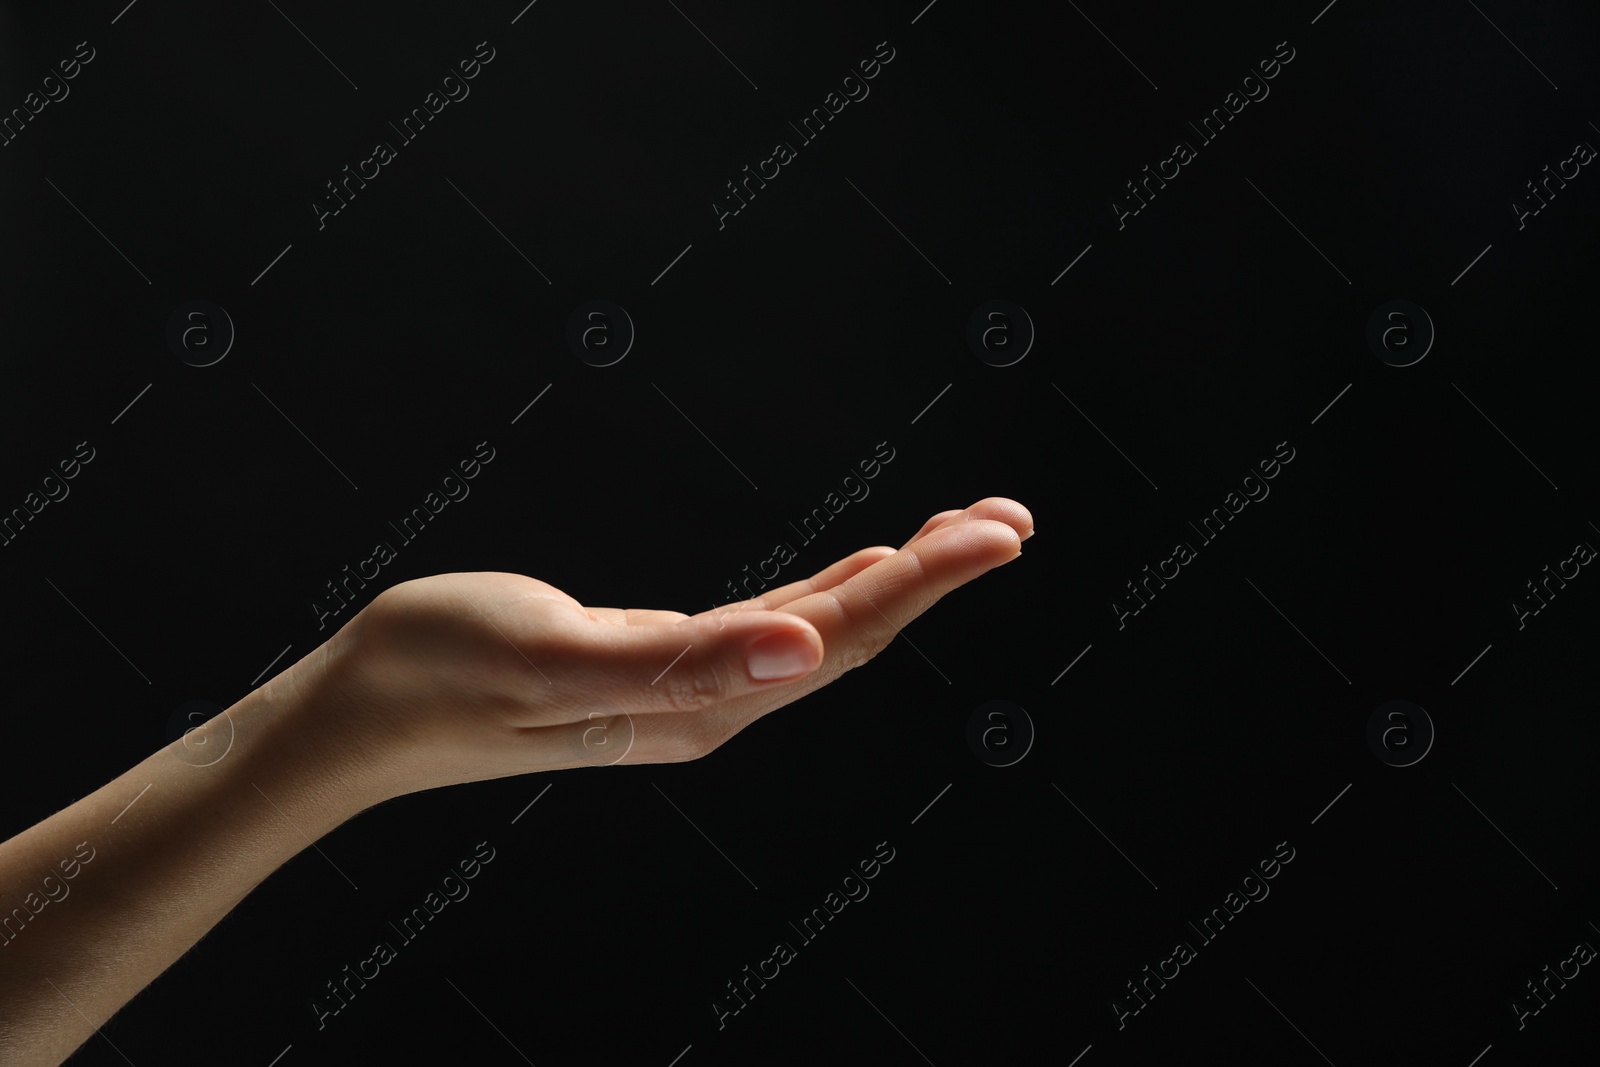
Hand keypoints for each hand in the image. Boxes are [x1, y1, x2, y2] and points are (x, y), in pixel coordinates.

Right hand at [285, 497, 1032, 804]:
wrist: (363, 709)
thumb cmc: (440, 671)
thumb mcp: (556, 656)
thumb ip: (685, 663)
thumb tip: (804, 649)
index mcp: (699, 704)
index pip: (841, 636)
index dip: (924, 581)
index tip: (996, 531)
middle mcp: (711, 706)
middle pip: (849, 635)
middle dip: (934, 576)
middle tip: (1009, 518)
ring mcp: (688, 692)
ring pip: (819, 631)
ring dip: (894, 582)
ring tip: (962, 535)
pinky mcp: (658, 669)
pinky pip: (771, 629)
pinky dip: (830, 593)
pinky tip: (855, 572)